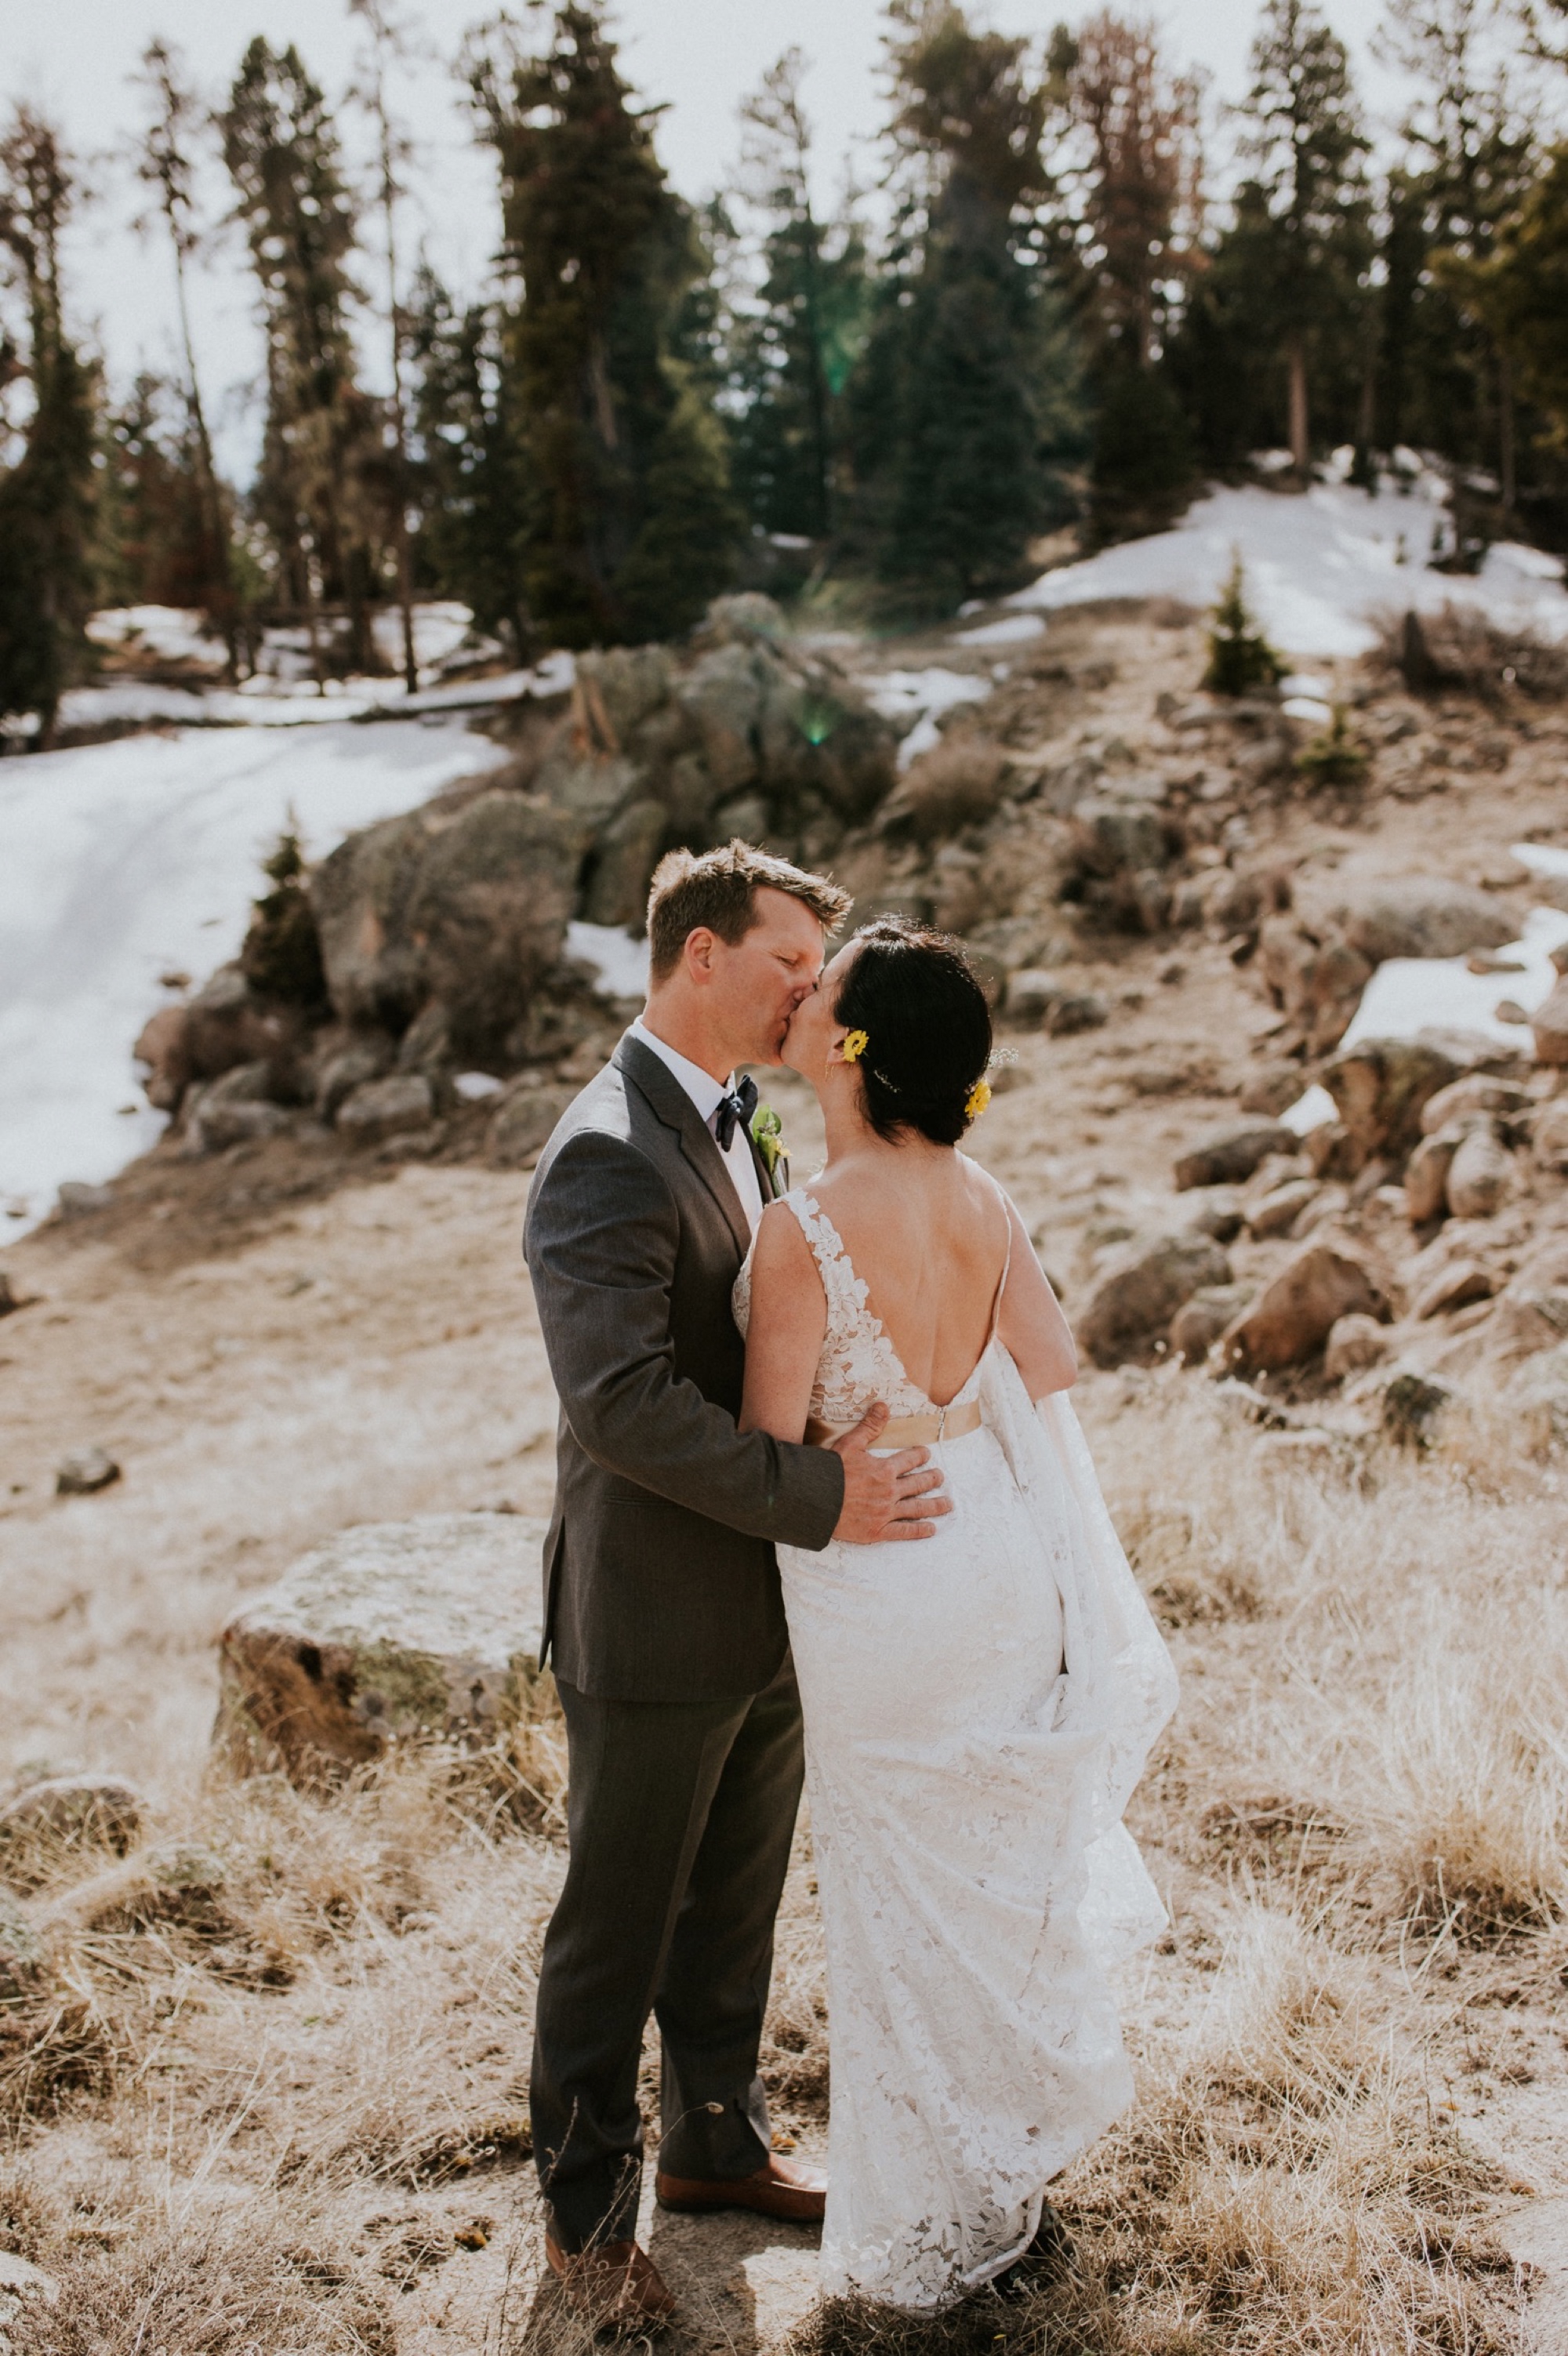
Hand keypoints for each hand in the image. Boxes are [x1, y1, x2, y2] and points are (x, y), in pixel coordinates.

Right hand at [828, 1403, 950, 1543]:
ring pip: (917, 1508)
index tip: (926, 1455)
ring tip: (947, 1504)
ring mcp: (885, 1513)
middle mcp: (889, 1492)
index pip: (909, 1461)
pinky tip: (931, 1528)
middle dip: (931, 1479)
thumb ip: (869, 1426)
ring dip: (935, 1505)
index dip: (919, 1456)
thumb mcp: (850, 1444)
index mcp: (884, 1470)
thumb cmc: (830, 1471)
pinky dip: (919, 1530)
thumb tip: (884, 1405)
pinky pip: (904, 1531)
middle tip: (940, 1477)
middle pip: (918, 1484)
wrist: (815, 1500)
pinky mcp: (878, 1531)